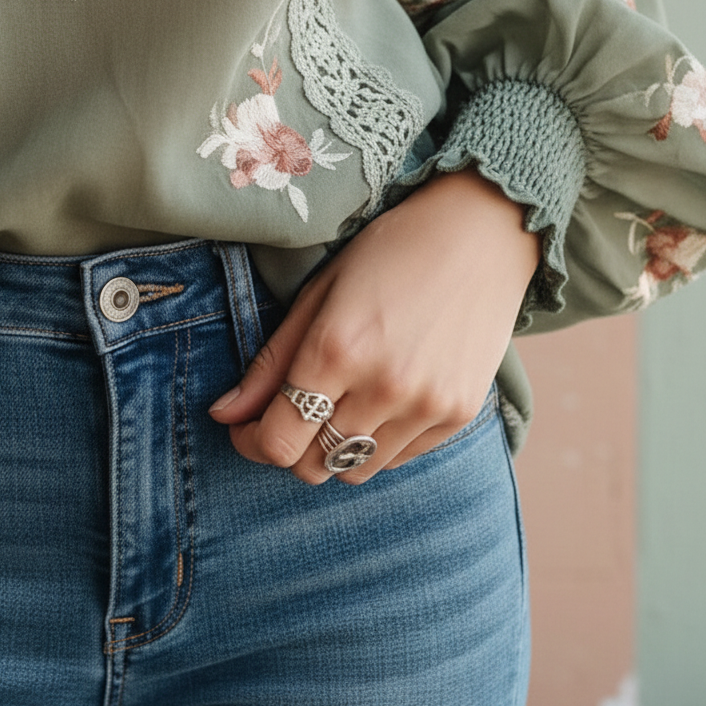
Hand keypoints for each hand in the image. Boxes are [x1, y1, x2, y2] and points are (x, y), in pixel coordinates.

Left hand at [209, 169, 539, 483]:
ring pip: (356, 471)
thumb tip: (223, 414)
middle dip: (291, 448)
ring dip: (336, 448)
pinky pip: (399, 459)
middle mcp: (384, 386)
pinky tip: (384, 398)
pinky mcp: (458, 415)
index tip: (249, 426)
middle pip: (313, 466)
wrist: (482, 234)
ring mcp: (427, 405)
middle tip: (292, 414)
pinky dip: (379, 442)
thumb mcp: (320, 294)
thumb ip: (271, 362)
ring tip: (343, 401)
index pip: (278, 442)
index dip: (252, 442)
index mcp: (337, 349)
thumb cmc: (391, 252)